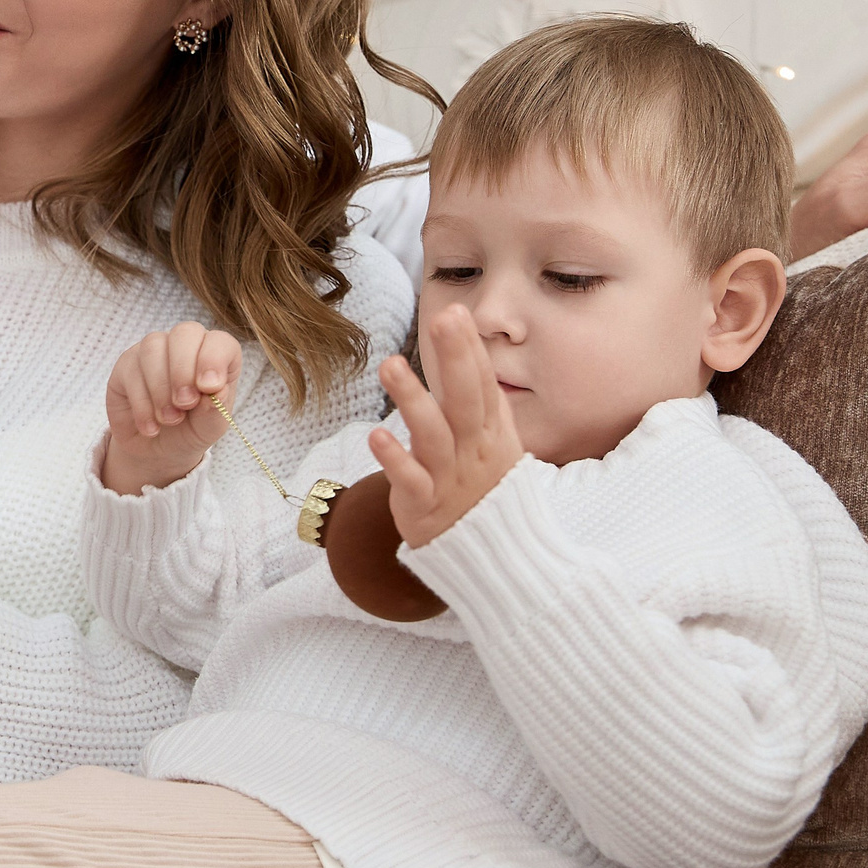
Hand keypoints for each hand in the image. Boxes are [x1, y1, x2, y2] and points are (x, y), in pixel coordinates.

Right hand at [99, 322, 242, 496]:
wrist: (156, 450)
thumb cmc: (190, 430)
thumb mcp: (209, 427)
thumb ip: (217, 410)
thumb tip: (218, 391)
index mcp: (214, 356)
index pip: (219, 341)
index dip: (214, 359)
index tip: (209, 388)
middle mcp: (184, 346)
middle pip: (184, 334)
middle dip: (184, 371)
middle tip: (185, 404)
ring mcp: (152, 352)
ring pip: (153, 349)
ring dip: (162, 389)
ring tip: (169, 419)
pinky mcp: (126, 365)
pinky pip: (132, 372)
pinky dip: (143, 405)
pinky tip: (151, 427)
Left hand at [370, 304, 523, 547]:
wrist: (488, 555)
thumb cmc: (482, 487)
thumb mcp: (491, 441)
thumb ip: (480, 397)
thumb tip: (468, 345)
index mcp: (491, 433)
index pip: (483, 384)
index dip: (470, 349)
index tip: (456, 312)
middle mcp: (474, 451)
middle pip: (466, 401)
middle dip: (456, 359)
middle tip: (441, 320)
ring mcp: (450, 479)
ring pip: (434, 435)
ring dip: (412, 399)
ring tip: (389, 365)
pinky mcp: (425, 505)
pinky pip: (411, 481)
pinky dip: (395, 459)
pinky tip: (376, 435)